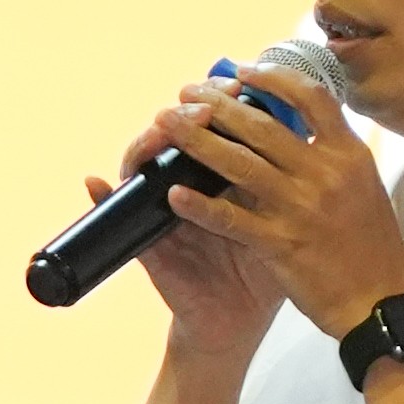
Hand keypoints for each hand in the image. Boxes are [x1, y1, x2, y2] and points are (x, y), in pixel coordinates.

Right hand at [92, 101, 284, 360]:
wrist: (239, 325)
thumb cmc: (264, 272)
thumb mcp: (283, 221)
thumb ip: (288, 180)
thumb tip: (308, 127)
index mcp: (222, 179)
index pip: (214, 125)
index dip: (222, 99)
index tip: (239, 78)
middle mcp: (188, 188)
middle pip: (176, 135)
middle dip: (188, 113)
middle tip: (201, 100)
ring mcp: (164, 212)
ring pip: (144, 166)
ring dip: (147, 144)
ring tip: (159, 130)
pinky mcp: (148, 243)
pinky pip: (119, 216)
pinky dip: (102, 195)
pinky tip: (95, 181)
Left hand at [152, 62, 403, 337]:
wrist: (380, 303)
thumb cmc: (373, 247)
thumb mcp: (365, 186)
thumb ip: (334, 154)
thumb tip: (301, 120)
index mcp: (349, 154)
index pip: (311, 97)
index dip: (273, 78)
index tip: (243, 70)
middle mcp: (326, 174)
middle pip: (262, 125)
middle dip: (218, 104)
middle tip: (187, 92)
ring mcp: (302, 208)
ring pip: (239, 163)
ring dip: (197, 141)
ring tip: (167, 124)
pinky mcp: (281, 244)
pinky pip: (231, 219)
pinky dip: (200, 205)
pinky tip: (174, 193)